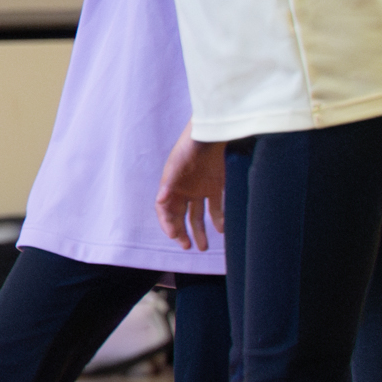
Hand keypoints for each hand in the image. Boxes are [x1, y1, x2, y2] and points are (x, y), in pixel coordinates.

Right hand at [155, 124, 225, 251]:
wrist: (210, 134)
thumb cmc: (189, 148)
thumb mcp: (177, 165)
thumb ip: (169, 183)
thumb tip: (160, 200)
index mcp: (171, 187)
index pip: (165, 210)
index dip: (167, 223)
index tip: (173, 235)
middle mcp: (183, 191)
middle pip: (179, 216)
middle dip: (181, 232)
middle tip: (186, 246)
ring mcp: (199, 190)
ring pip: (197, 216)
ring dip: (198, 231)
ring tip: (202, 247)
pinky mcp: (215, 187)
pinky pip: (215, 207)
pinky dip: (218, 219)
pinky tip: (220, 230)